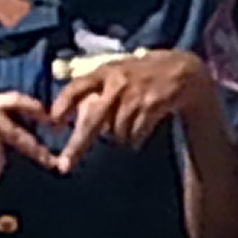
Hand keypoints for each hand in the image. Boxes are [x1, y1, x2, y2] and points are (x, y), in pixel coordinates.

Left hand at [52, 48, 216, 162]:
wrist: (185, 71)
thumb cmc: (144, 73)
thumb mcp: (118, 71)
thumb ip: (95, 87)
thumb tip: (69, 115)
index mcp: (105, 71)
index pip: (76, 88)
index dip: (62, 105)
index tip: (53, 123)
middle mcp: (117, 82)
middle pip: (92, 120)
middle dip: (77, 145)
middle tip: (65, 166)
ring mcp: (135, 95)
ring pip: (116, 132)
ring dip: (119, 136)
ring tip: (129, 126)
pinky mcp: (152, 106)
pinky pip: (135, 134)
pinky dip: (136, 137)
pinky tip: (142, 129)